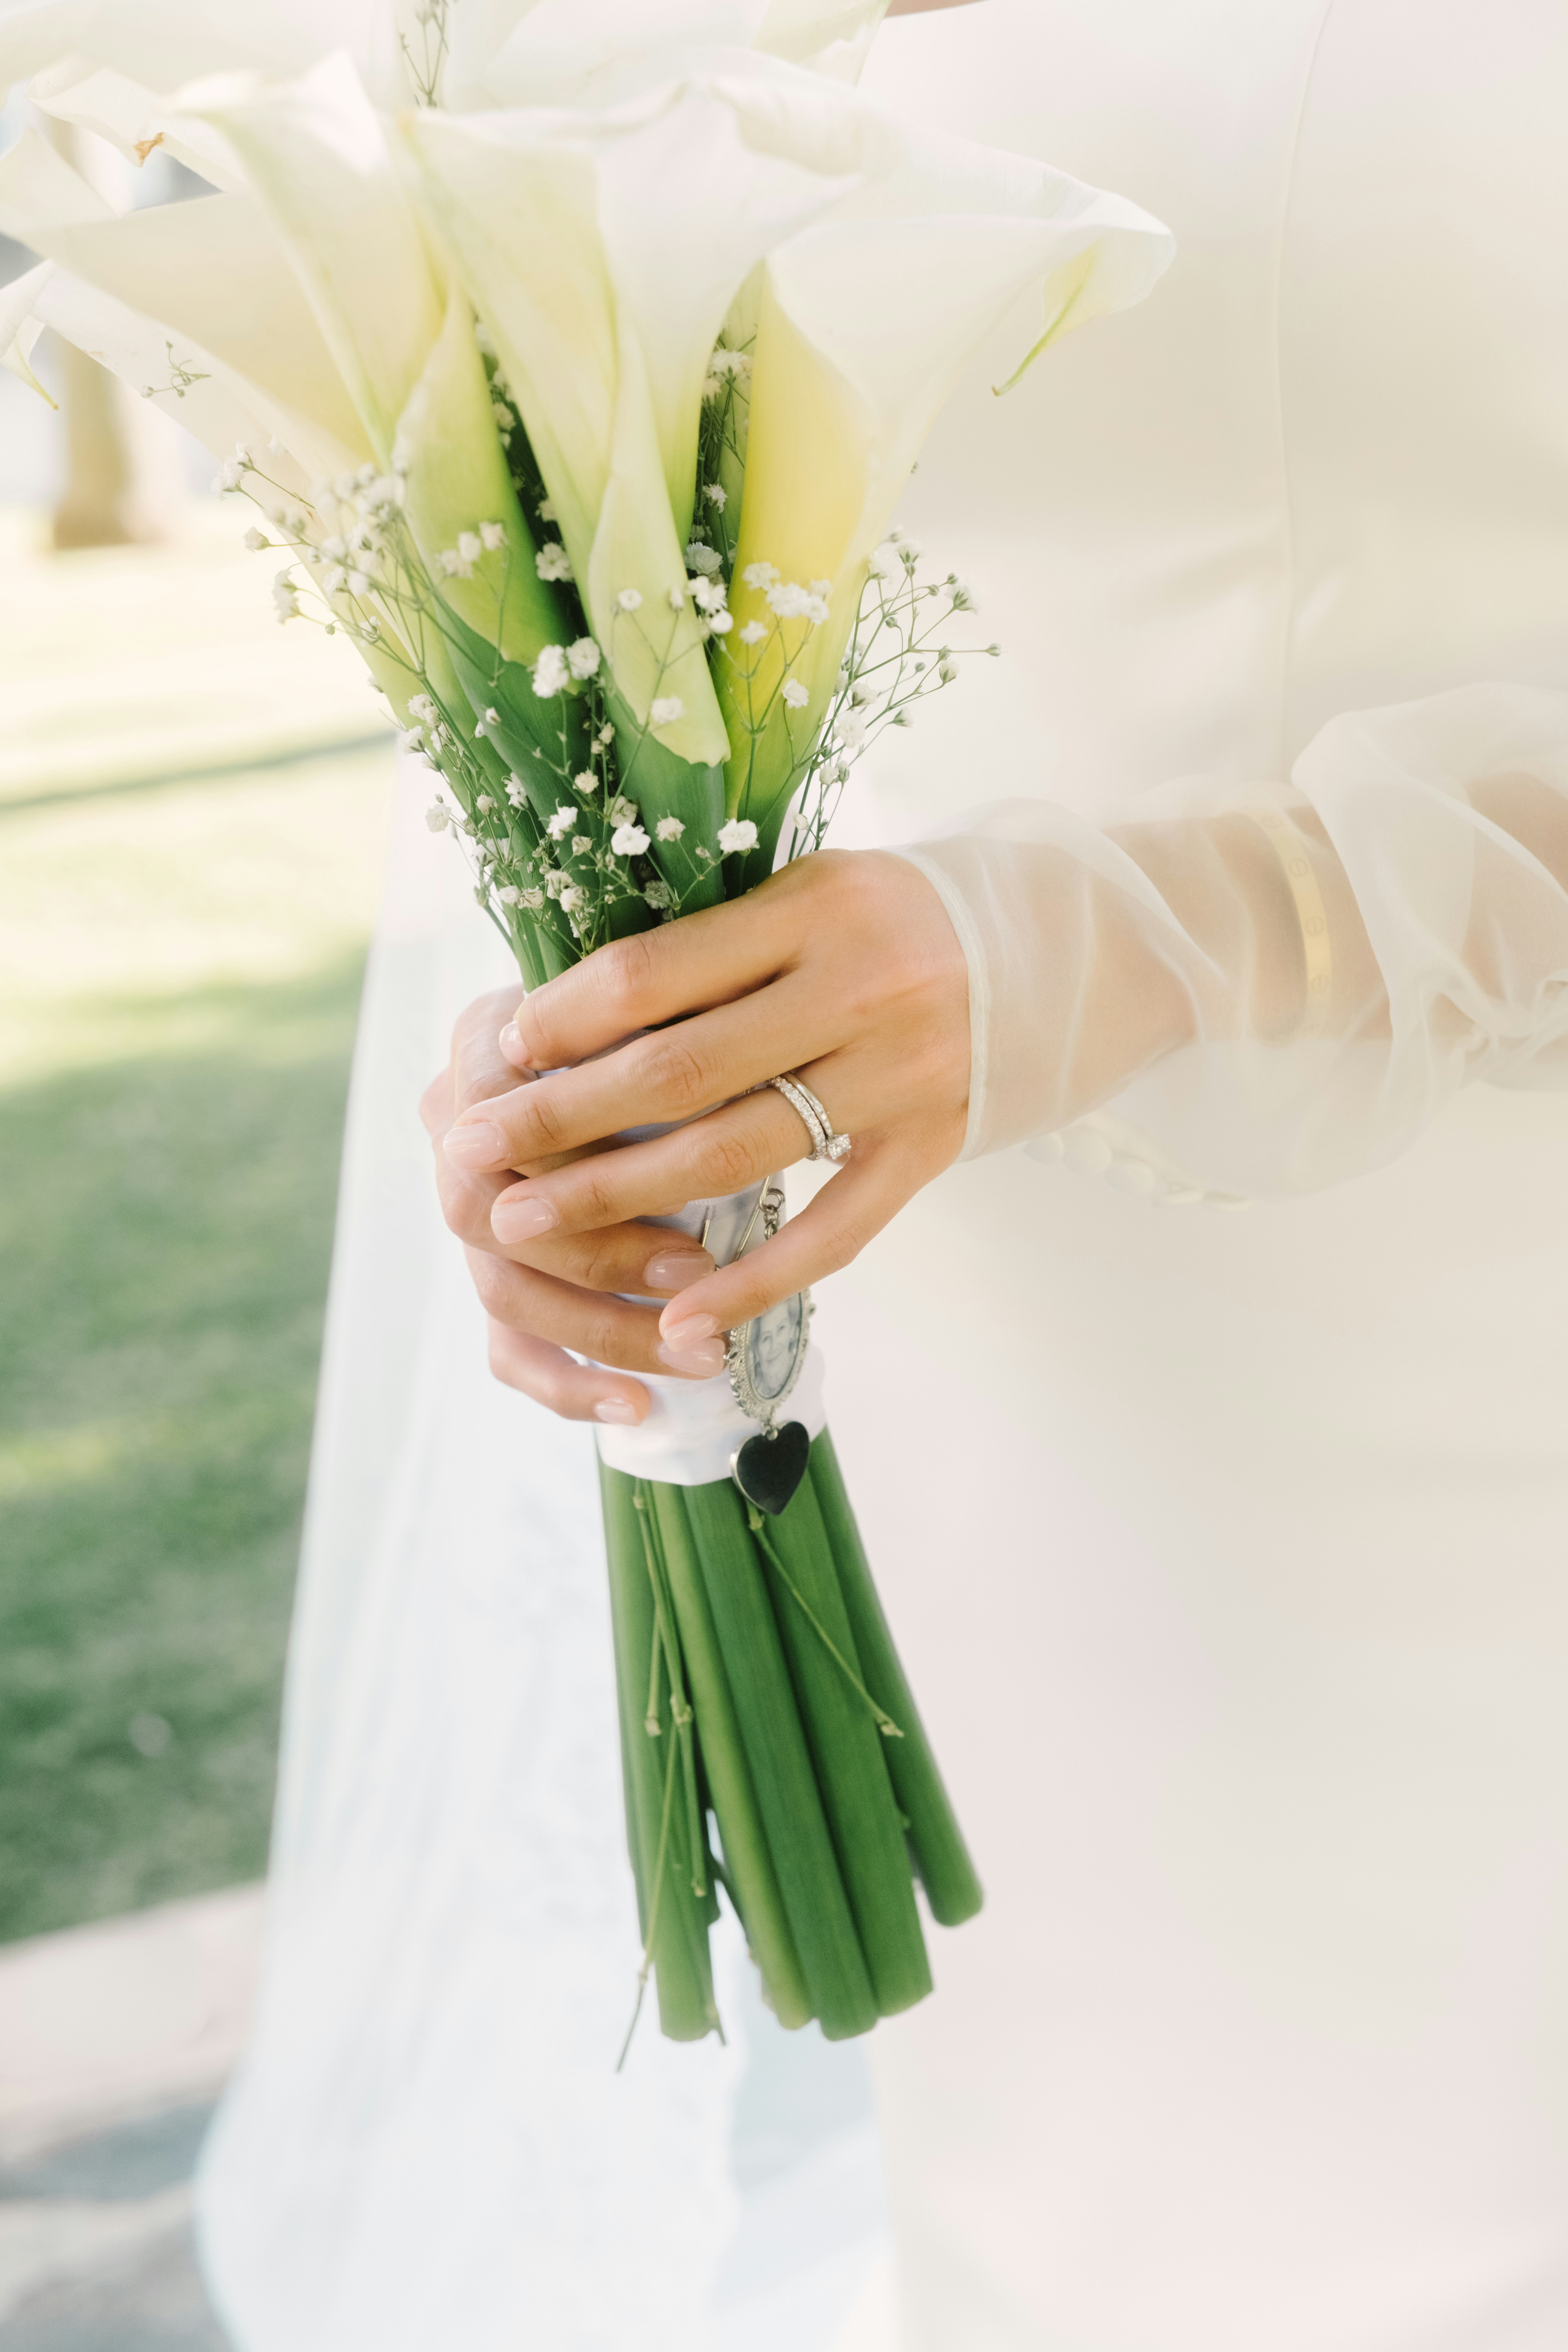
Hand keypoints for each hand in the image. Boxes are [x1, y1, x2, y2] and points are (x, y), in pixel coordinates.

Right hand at [420, 985, 719, 1424]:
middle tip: (699, 1270)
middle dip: (599, 1252)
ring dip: (604, 1327)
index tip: (677, 1173)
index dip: (571, 1154)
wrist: (638, 1035)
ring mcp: (471, 1214)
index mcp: (481, 1048)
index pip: (498, 1116)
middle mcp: (456, 1133)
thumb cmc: (658, 1009)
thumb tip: (716, 1068)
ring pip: (504, 1290)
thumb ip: (650, 1026)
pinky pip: (508, 1348)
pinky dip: (568, 1383)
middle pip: (487, 1215)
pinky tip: (634, 1407)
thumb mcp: (656, 1001)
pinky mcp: (497, 1280)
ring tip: (701, 1355)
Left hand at [439, 850, 969, 1367]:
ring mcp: (900, 1077)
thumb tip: (560, 1015)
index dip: (564, 1020)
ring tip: (524, 1223)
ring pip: (734, 1154)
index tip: (499, 1052)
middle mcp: (860, 990)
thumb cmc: (886, 918)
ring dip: (618, 1200)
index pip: (655, 974)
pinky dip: (751, 1282)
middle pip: (678, 1072)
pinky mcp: (931, 1147)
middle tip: (470, 1151)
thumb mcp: (802, 892)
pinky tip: (676, 1324)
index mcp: (815, 909)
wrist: (1048, 949)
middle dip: (560, 1119)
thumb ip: (708, 945)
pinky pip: (832, 1230)